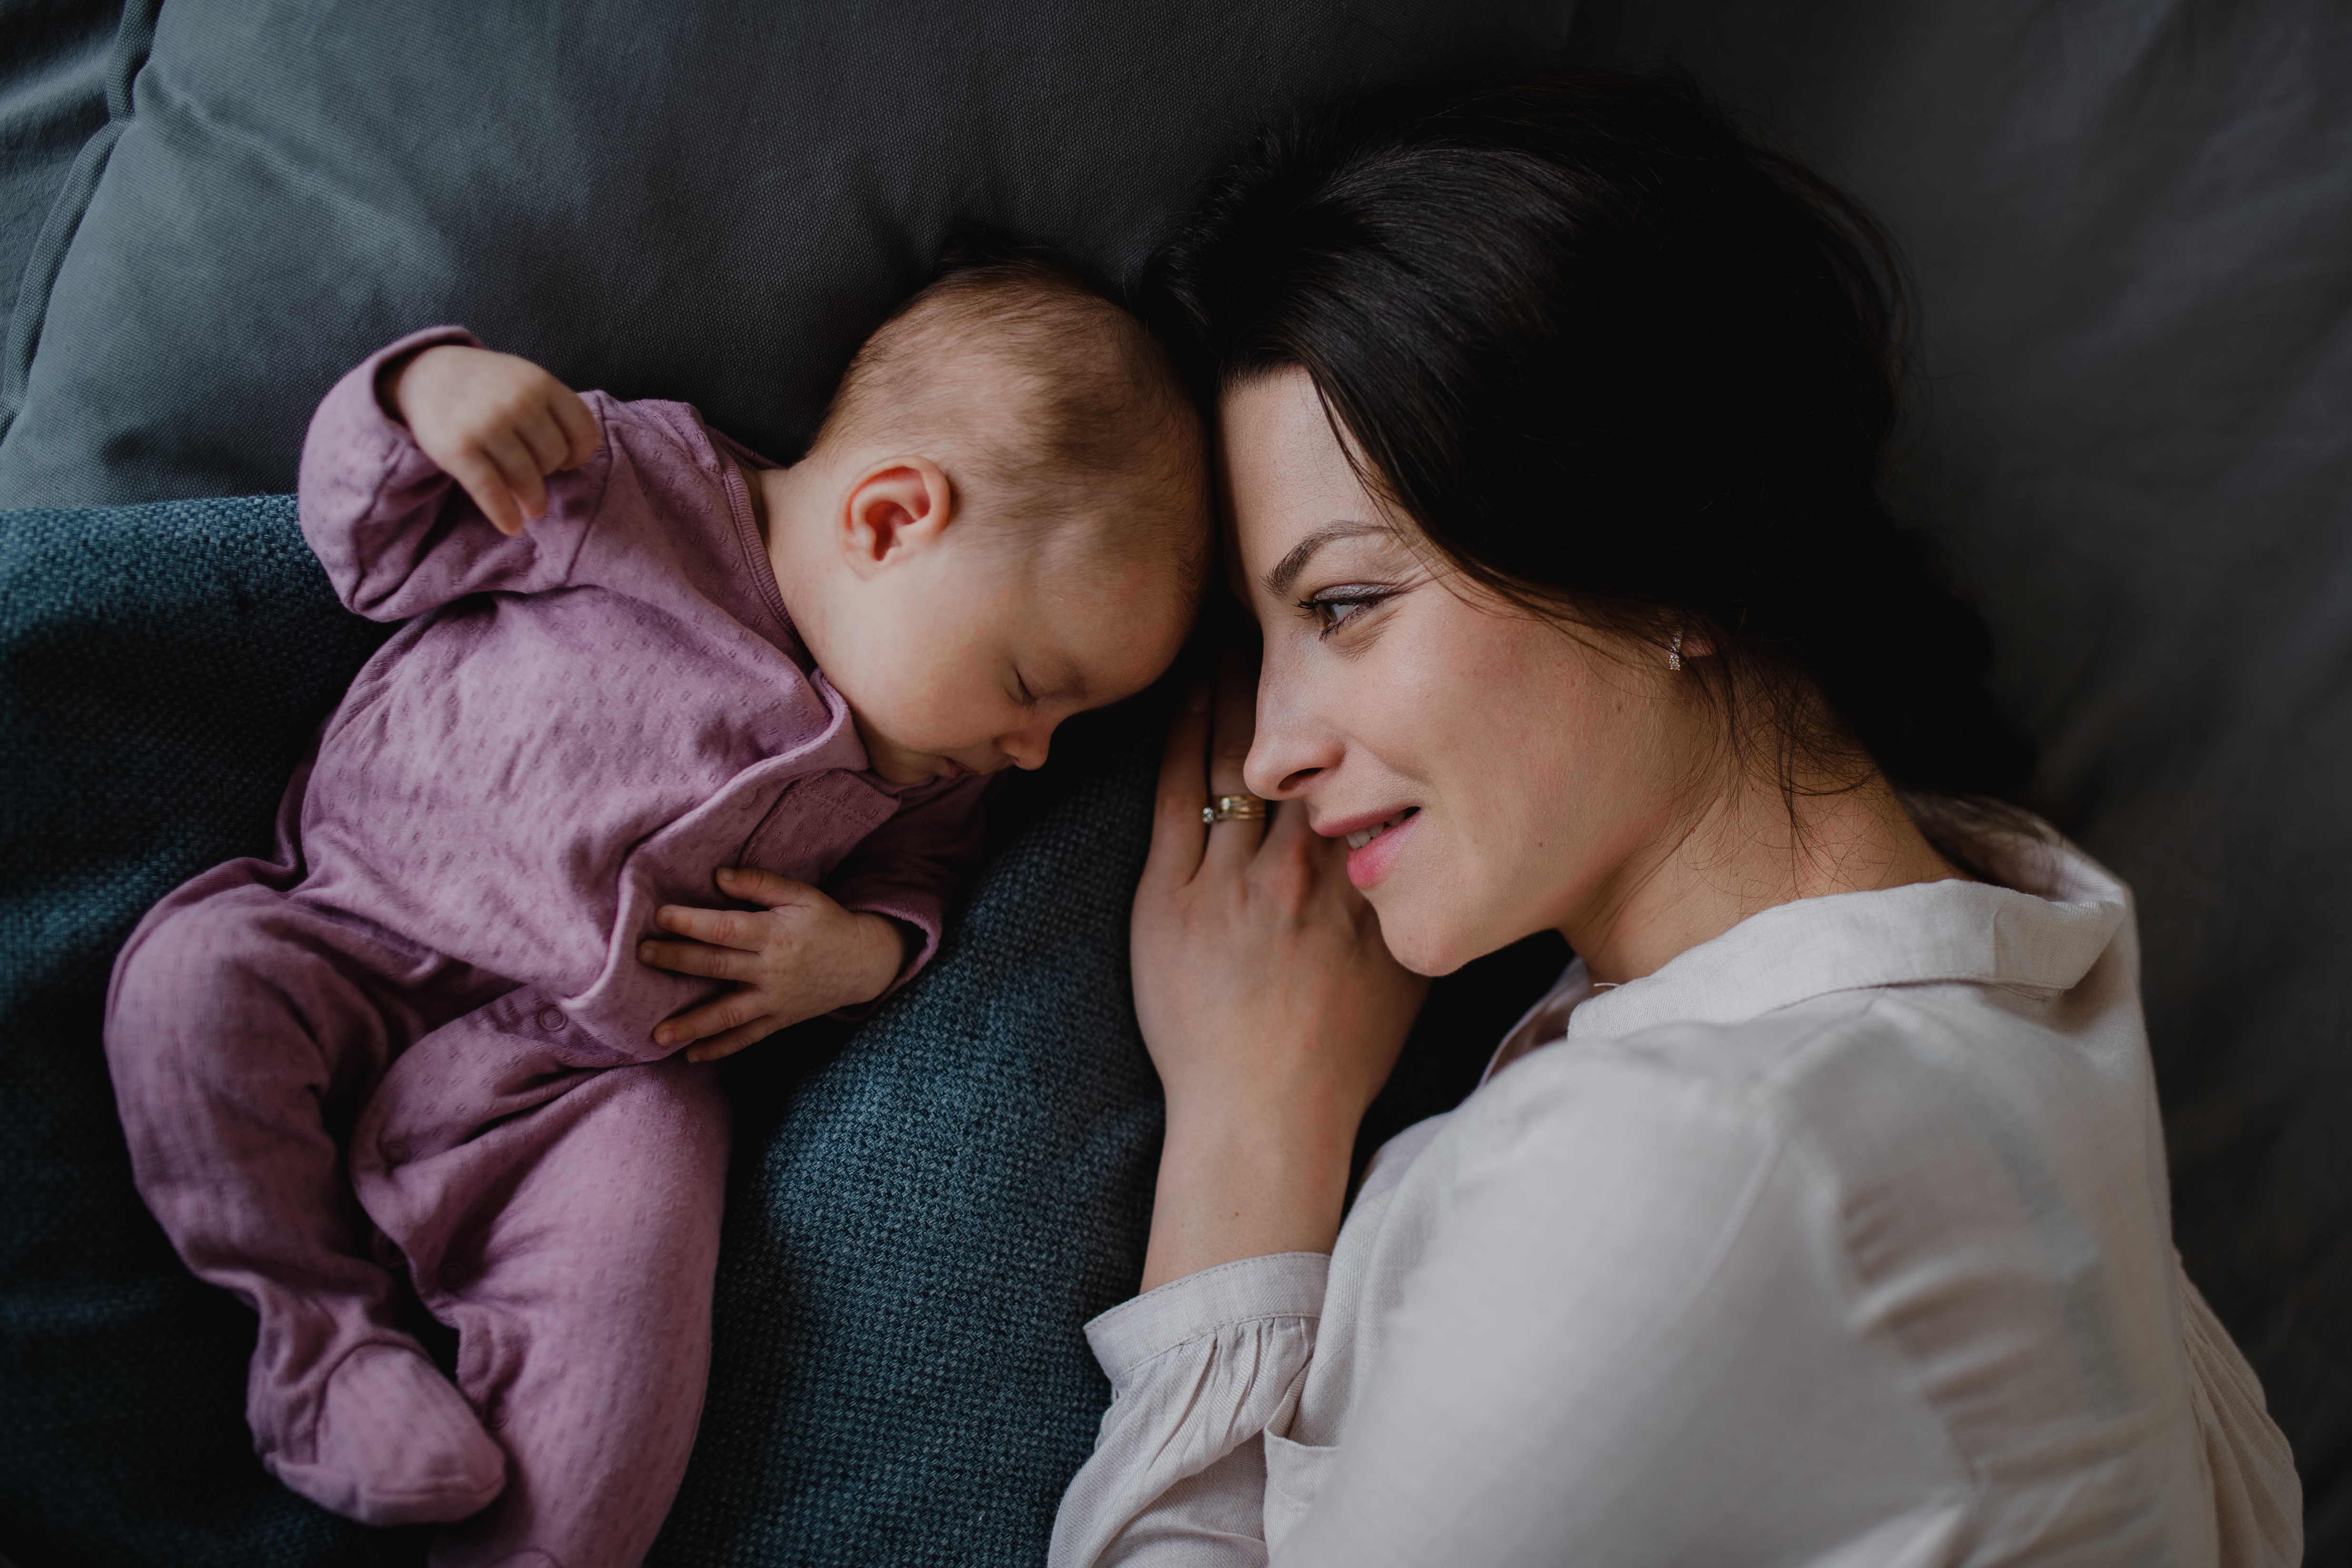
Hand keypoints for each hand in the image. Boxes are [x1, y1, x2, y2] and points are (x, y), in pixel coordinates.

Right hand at [382, 344, 599, 534]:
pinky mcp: (459, 449)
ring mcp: (488, 425)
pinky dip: (504, 515)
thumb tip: (586, 452)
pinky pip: (492, 492)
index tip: (568, 463)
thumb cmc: (486, 385)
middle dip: (549, 471)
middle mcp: (518, 402)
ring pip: (528, 479)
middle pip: (555, 457)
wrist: (426, 375)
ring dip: (533, 501)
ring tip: (533, 509)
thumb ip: (555, 407)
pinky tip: (511, 527)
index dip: (580, 454)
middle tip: (536, 474)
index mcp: (541, 383)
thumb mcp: (525, 379)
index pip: (582, 431)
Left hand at [637, 867, 905, 1061]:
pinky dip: (720, 1049)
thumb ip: (759, 883)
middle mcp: (771, 970)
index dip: (691, 923)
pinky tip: (691, 1056)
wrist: (864, 962)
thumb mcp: (801, 895)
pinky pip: (747, 1038)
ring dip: (691, 1024)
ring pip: (727, 1014)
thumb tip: (717, 876)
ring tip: (656, 1035)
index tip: (660, 916)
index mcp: (774, 934)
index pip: (725, 929)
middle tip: (641, 956)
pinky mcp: (779, 1020)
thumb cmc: (827, 922)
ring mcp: (775, 999)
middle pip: (716, 966)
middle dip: (677, 961)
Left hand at [1131, 641, 1427, 1289]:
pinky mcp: (1166, 900)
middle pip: (1299, 745)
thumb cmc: (1340, 1053)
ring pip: (1235, 757)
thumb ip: (1410, 894)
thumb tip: (1433, 832)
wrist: (1262, 1114)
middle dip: (1293, 669)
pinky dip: (1180, 738)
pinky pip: (1174, 797)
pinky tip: (1183, 693)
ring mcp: (1228, 882)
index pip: (1362, 766)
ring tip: (1234, 628)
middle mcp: (1299, 870)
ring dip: (1235, 687)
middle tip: (1286, 604)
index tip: (1355, 643)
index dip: (1358, 700)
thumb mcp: (1403, 969)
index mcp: (1359, 880)